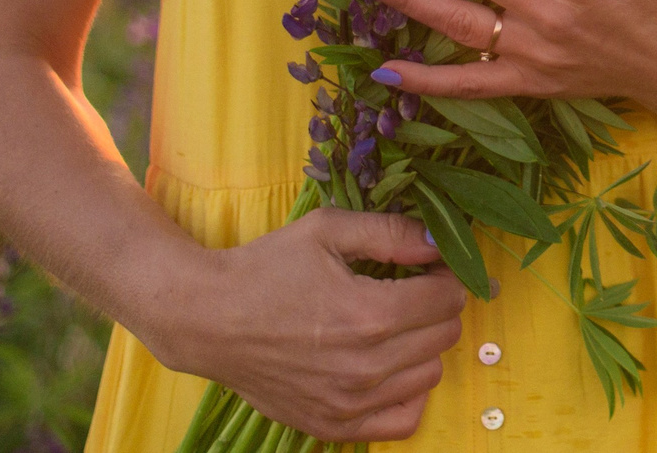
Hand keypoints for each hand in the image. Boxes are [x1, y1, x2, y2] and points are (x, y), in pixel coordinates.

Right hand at [150, 209, 466, 442]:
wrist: (207, 320)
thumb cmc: (266, 269)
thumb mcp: (327, 230)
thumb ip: (392, 233)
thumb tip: (441, 241)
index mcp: (369, 314)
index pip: (449, 296)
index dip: (446, 273)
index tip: (429, 266)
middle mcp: (365, 366)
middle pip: (446, 334)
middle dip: (437, 306)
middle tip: (410, 290)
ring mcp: (349, 403)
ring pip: (432, 375)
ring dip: (424, 346)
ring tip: (393, 326)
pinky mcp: (332, 425)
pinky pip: (404, 420)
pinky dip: (407, 393)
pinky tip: (389, 367)